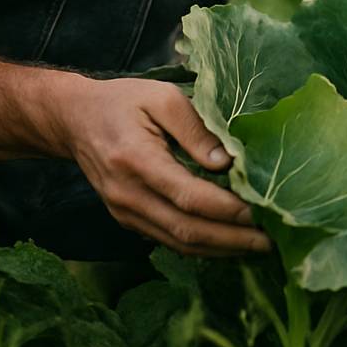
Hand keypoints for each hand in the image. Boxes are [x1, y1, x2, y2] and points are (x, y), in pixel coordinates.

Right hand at [59, 77, 271, 257]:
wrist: (75, 120)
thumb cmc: (122, 101)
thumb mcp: (161, 97)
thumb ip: (195, 128)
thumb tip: (228, 162)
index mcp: (135, 160)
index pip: (188, 196)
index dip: (227, 209)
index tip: (261, 211)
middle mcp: (128, 195)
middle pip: (187, 230)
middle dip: (232, 240)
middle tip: (272, 240)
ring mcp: (125, 212)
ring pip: (178, 243)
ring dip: (221, 249)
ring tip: (258, 245)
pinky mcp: (127, 220)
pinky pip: (168, 240)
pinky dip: (201, 246)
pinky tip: (229, 242)